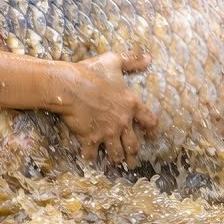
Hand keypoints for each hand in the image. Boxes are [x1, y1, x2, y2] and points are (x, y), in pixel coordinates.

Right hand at [57, 51, 158, 167]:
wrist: (69, 85)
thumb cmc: (91, 72)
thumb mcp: (113, 61)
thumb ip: (132, 61)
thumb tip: (148, 59)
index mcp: (131, 104)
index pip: (150, 120)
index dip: (153, 129)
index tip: (153, 135)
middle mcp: (122, 121)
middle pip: (133, 144)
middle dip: (133, 153)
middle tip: (133, 158)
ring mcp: (107, 132)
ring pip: (116, 153)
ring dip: (117, 159)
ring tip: (116, 164)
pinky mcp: (91, 138)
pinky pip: (92, 153)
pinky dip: (90, 157)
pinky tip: (90, 159)